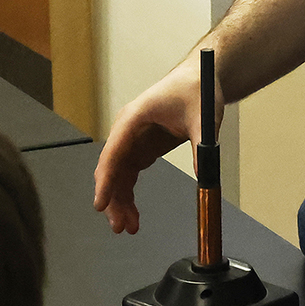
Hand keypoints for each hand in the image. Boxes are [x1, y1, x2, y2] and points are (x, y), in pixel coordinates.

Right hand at [92, 61, 218, 234]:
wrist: (200, 78)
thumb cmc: (197, 88)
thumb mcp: (203, 118)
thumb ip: (202, 146)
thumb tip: (204, 177)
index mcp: (134, 117)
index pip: (114, 151)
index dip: (106, 180)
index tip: (100, 203)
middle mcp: (127, 129)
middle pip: (111, 168)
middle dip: (112, 198)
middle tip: (120, 226)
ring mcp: (132, 139)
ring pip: (117, 176)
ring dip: (119, 201)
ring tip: (128, 227)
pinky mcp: (141, 148)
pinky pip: (128, 175)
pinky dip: (128, 195)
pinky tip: (133, 214)